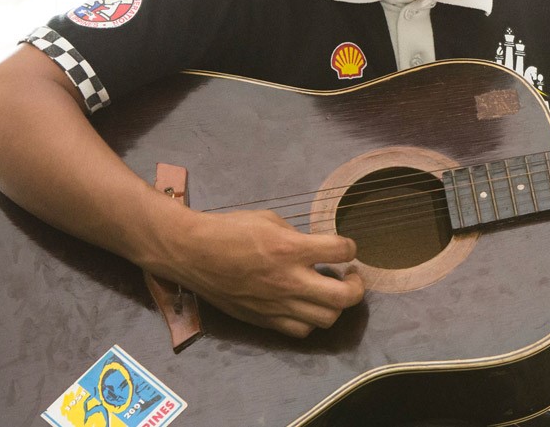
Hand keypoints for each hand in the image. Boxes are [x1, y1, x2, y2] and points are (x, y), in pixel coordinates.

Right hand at [153, 208, 365, 338]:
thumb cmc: (230, 230)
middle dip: (357, 286)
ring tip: (330, 293)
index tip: (345, 248)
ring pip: (327, 319)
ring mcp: (278, 304)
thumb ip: (298, 236)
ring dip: (336, 305)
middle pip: (344, 297)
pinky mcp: (265, 320)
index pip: (342, 251)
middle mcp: (289, 281)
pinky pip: (301, 330)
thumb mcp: (270, 220)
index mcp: (291, 249)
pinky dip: (311, 320)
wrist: (192, 253)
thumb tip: (317, 249)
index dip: (350, 247)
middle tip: (350, 276)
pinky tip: (307, 306)